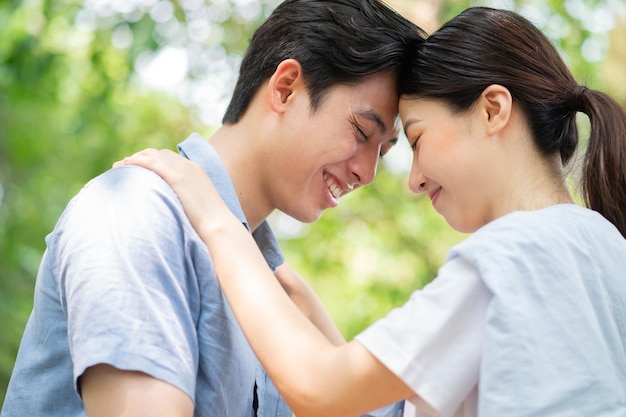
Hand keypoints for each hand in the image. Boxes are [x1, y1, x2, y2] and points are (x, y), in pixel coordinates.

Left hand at [113, 148, 229, 235]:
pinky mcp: (177, 177)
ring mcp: (184, 170)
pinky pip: (152, 163)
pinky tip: (125, 166)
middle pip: (159, 153)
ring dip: (134, 159)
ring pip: (152, 155)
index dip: (151, 160)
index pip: (169, 158)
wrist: (218, 225)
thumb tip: (175, 209)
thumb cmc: (210, 223)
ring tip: (119, 167)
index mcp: (196, 170)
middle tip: (124, 166)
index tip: (138, 168)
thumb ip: (187, 199)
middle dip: (140, 157)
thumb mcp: (199, 205)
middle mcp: (189, 165)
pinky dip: (137, 162)